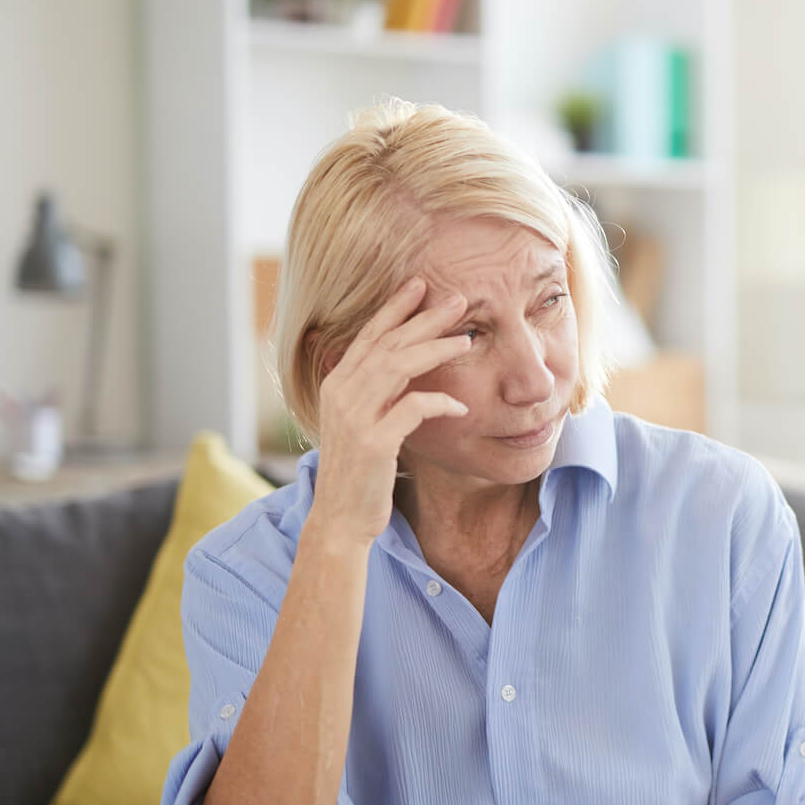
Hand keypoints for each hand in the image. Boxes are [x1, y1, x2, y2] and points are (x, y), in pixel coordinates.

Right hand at [307, 276, 470, 549]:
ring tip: (466, 340)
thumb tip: (405, 369)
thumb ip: (376, 395)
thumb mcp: (362, 425)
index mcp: (337, 385)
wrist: (341, 519)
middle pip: (387, 343)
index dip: (394, 309)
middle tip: (457, 299)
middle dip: (423, 318)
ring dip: (435, 350)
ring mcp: (354, 416)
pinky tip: (461, 407)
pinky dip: (439, 403)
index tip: (420, 285)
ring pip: (398, 367)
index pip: (369, 336)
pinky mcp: (373, 442)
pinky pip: (412, 409)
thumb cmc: (359, 474)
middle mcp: (341, 394)